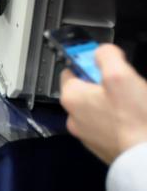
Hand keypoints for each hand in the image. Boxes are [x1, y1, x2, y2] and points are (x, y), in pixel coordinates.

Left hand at [60, 44, 146, 163]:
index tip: (106, 64)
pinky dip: (120, 122)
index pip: (71, 70)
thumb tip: (103, 51)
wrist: (146, 159)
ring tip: (134, 105)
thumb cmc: (134, 121)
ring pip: (100, 110)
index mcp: (72, 97)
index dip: (90, 63)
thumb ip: (106, 55)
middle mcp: (74, 118)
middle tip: (126, 86)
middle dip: (106, 86)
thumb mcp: (120, 74)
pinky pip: (110, 127)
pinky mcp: (105, 148)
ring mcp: (89, 135)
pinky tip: (135, 121)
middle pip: (87, 91)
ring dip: (114, 105)